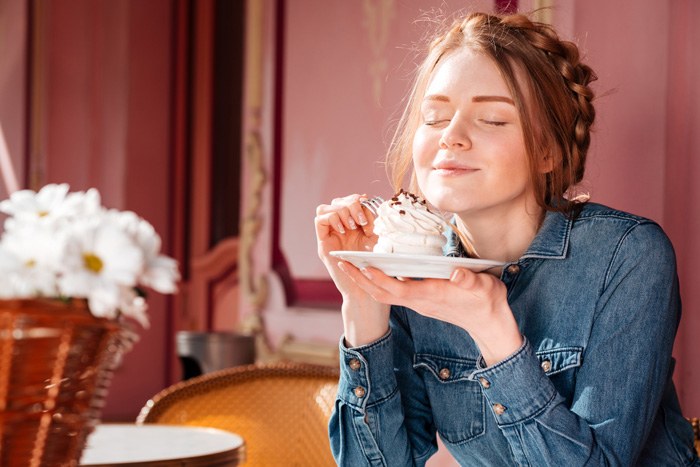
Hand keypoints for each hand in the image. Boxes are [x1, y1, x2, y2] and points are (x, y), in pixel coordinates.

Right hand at [315, 194, 388, 345]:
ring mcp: (330, 236)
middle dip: (350, 204)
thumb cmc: (380, 266)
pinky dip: (332, 219)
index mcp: (353, 226)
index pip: (347, 200)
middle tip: (362, 219)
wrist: (370, 289)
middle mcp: (339, 229)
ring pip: (324, 208)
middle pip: (335, 201)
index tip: (367, 204)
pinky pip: (319, 221)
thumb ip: (374, 219)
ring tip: (354, 225)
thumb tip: (369, 199)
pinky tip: (345, 230)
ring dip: (341, 211)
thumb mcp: (379, 237)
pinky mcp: (323, 244)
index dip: (356, 199)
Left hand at [339, 264, 522, 364]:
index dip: (379, 279)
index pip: (397, 289)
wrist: (491, 325)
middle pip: (383, 293)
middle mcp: (420, 301)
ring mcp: (420, 303)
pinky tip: (376, 271)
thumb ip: (470, 280)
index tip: (363, 266)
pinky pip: (394, 293)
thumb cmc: (488, 303)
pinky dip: (380, 283)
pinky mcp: (422, 302)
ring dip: (367, 281)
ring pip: (386, 294)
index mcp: (430, 296)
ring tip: (351, 265)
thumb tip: (457, 272)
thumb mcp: (485, 288)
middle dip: (362, 280)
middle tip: (342, 263)